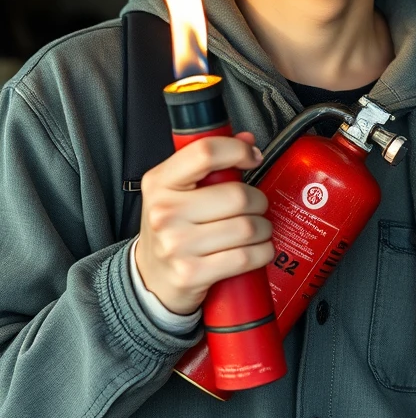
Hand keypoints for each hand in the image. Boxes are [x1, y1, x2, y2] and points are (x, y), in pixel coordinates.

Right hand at [134, 131, 273, 315]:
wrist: (149, 278)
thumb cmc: (173, 228)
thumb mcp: (178, 190)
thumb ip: (210, 161)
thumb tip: (247, 139)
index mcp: (160, 182)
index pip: (205, 152)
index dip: (238, 151)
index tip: (253, 158)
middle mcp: (164, 212)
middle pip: (238, 196)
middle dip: (259, 201)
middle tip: (255, 207)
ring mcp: (176, 245)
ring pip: (248, 227)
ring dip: (264, 229)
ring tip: (257, 230)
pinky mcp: (191, 274)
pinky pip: (246, 258)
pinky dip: (262, 252)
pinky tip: (257, 250)